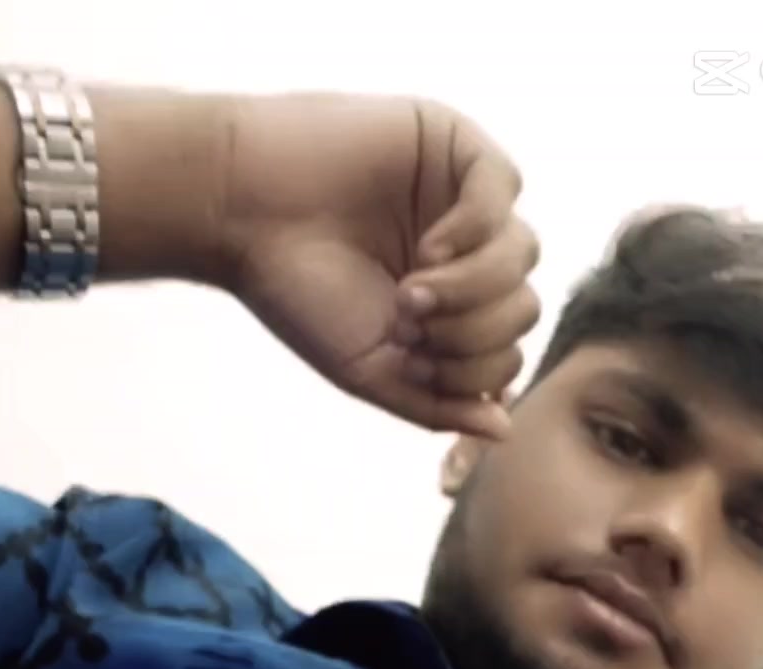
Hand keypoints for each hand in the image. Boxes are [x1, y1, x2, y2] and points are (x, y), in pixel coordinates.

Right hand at [208, 92, 540, 439]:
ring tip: (412, 290)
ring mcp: (462, 199)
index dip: (472, 371)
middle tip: (406, 319)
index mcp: (450, 310)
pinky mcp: (453, 144)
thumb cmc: (298, 294)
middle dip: (473, 333)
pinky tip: (430, 247)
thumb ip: (437, 405)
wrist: (239, 213)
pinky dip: (475, 231)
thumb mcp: (370, 371)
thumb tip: (504, 430)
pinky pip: (505, 191)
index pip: (506, 352)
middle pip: (523, 307)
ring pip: (523, 254)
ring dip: (474, 288)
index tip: (408, 355)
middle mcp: (465, 256)